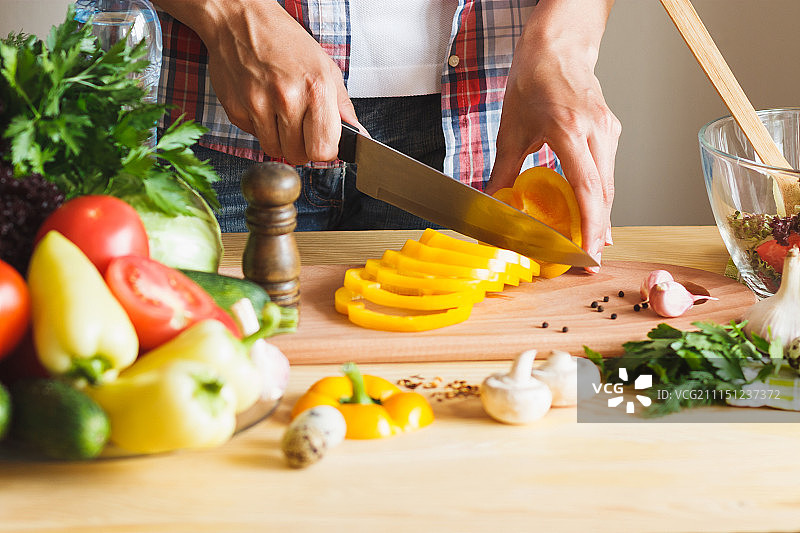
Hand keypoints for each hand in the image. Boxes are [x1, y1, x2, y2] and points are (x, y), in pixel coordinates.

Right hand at [158, 0, 363, 164]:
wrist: (240, 20)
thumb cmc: (284, 41)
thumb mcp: (324, 67)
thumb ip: (342, 106)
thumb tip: (357, 134)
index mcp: (315, 89)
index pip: (323, 149)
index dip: (324, 151)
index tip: (321, 141)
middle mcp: (287, 98)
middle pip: (298, 155)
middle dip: (301, 148)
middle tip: (300, 129)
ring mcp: (258, 105)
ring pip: (274, 150)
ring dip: (279, 139)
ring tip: (280, 114)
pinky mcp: (236, 109)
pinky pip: (253, 135)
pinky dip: (259, 127)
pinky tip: (262, 104)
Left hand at [486, 0, 618, 272]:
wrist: (557, 47)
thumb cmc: (534, 79)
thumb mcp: (510, 128)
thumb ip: (503, 170)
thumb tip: (492, 202)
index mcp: (568, 128)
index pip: (586, 187)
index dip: (589, 225)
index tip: (587, 252)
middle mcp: (595, 130)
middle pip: (604, 193)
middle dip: (597, 231)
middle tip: (588, 261)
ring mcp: (608, 130)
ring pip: (609, 185)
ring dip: (600, 216)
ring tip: (588, 244)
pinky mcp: (611, 131)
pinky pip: (607, 172)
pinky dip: (599, 197)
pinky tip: (589, 213)